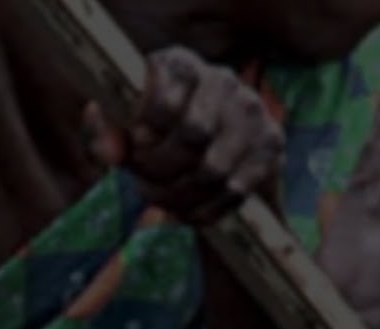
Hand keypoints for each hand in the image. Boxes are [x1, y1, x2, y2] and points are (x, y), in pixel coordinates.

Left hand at [84, 46, 284, 225]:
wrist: (217, 155)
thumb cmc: (159, 136)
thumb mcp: (126, 131)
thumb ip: (107, 134)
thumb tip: (107, 146)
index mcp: (181, 64)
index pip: (167, 99)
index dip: (149, 128)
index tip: (139, 144)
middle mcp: (223, 80)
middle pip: (193, 135)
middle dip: (162, 168)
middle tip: (143, 182)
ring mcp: (253, 114)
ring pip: (214, 170)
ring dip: (182, 195)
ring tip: (163, 201)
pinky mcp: (272, 146)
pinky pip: (234, 190)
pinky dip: (207, 209)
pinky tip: (189, 212)